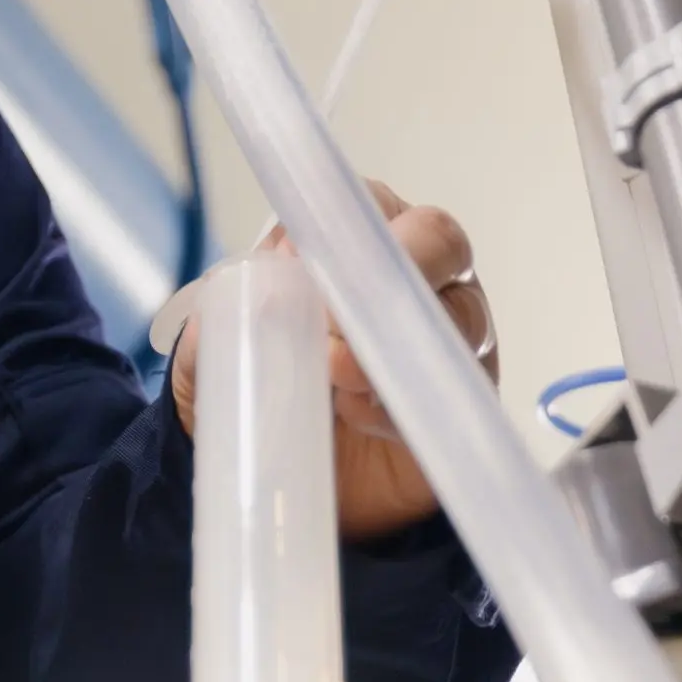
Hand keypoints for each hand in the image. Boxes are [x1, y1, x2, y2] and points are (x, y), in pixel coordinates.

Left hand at [169, 183, 494, 539]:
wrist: (280, 476)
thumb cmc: (261, 385)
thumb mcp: (220, 350)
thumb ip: (225, 313)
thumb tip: (250, 287)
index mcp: (362, 243)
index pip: (373, 205)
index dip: (342, 227)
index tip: (297, 262)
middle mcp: (421, 278)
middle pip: (441, 242)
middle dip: (389, 272)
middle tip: (329, 322)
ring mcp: (451, 338)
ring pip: (456, 316)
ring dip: (387, 342)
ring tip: (332, 376)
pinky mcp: (462, 400)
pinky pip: (455, 388)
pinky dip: (403, 400)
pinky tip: (359, 415)